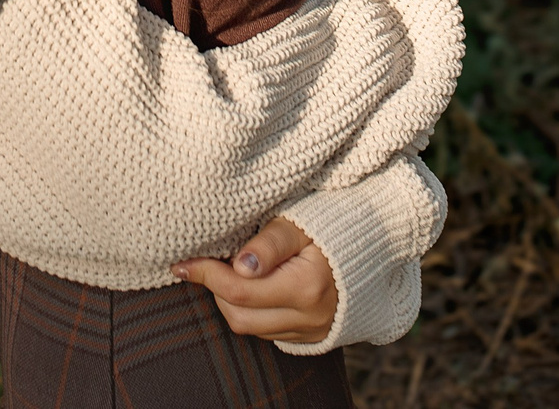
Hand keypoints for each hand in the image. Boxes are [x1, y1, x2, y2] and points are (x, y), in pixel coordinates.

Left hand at [172, 216, 337, 346]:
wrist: (376, 241)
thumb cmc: (332, 223)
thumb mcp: (301, 222)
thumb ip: (270, 242)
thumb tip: (238, 264)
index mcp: (307, 286)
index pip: (238, 290)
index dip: (205, 276)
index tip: (182, 263)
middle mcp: (310, 316)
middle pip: (240, 316)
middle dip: (215, 290)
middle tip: (207, 261)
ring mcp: (312, 330)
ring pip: (251, 328)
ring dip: (231, 302)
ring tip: (229, 271)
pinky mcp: (313, 336)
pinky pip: (268, 331)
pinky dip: (251, 311)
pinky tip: (250, 285)